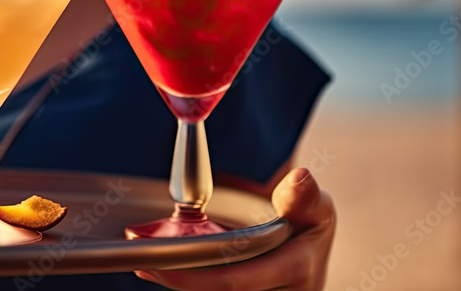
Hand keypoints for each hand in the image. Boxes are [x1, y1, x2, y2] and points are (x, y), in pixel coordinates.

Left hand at [135, 168, 335, 289]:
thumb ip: (303, 197)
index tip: (162, 263)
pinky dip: (192, 283)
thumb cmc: (309, 223)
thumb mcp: (315, 207)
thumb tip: (298, 179)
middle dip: (179, 280)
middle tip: (145, 263)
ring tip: (148, 264)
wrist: (312, 248)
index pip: (236, 281)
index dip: (195, 277)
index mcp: (297, 273)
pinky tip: (165, 270)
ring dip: (180, 283)